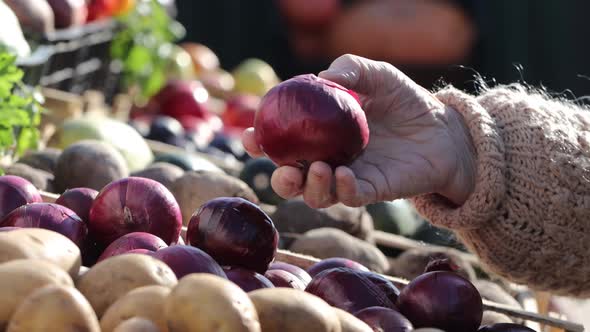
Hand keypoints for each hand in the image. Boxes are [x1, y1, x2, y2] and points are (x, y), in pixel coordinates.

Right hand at [242, 54, 475, 207]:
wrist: (443, 129)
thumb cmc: (406, 100)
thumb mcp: (378, 75)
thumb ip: (352, 68)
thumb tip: (324, 76)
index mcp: (320, 135)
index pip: (283, 142)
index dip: (260, 142)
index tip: (249, 135)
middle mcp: (329, 160)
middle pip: (292, 178)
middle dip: (278, 178)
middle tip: (281, 167)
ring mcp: (349, 178)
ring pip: (315, 195)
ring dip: (308, 187)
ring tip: (317, 168)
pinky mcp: (372, 192)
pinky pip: (349, 197)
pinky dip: (342, 189)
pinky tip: (346, 174)